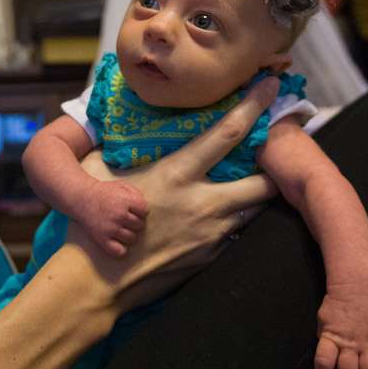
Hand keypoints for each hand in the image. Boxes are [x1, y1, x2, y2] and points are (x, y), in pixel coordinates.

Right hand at [67, 76, 281, 312]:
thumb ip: (119, 142)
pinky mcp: (210, 257)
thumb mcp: (99, 169)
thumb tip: (119, 116)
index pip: (228, 132)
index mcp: (178, 174)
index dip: (255, 106)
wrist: (98, 282)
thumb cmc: (92, 222)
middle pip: (263, 180)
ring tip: (251, 180)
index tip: (271, 86)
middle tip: (273, 152)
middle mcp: (203, 203)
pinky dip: (235, 219)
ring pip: (255, 208)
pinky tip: (222, 213)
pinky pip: (235, 232)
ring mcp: (211, 234)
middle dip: (275, 165)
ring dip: (256, 193)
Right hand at [72, 179, 148, 256]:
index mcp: (126, 201)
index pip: (145, 211)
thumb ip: (136, 194)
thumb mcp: (121, 186)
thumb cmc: (104, 192)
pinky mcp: (102, 239)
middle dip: (134, 221)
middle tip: (124, 218)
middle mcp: (120, 215)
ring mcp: (111, 228)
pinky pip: (119, 251)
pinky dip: (120, 249)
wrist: (82, 198)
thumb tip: (145, 209)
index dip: (140, 210)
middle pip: (140, 225)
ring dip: (128, 234)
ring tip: (120, 228)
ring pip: (132, 238)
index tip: (132, 209)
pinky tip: (117, 242)